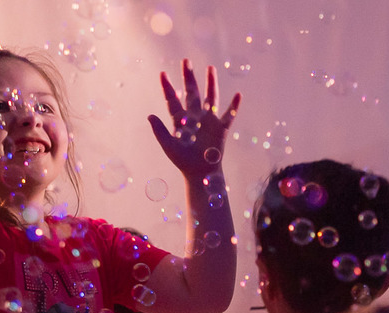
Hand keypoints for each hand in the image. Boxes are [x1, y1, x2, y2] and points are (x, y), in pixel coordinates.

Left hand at [148, 59, 240, 177]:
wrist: (200, 174)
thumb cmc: (183, 162)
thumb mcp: (169, 146)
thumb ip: (160, 131)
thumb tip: (149, 116)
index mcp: (181, 120)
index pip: (173, 100)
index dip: (167, 87)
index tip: (162, 74)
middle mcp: (195, 117)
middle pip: (192, 93)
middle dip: (189, 77)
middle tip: (186, 61)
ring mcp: (208, 121)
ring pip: (210, 98)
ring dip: (211, 83)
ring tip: (210, 68)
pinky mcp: (221, 129)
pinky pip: (228, 115)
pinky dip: (234, 106)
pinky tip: (238, 95)